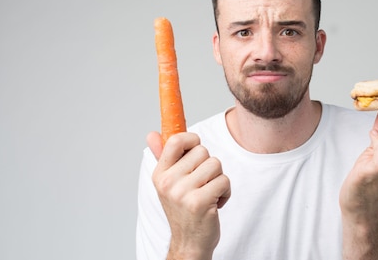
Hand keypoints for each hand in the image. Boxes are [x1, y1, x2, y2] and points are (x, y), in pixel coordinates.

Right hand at [147, 131, 230, 259]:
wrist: (189, 243)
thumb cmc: (183, 210)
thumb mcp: (168, 183)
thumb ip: (162, 156)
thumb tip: (152, 134)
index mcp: (160, 174)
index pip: (175, 141)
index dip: (192, 140)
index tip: (196, 150)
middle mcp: (168, 182)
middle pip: (203, 151)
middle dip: (209, 166)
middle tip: (202, 184)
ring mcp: (182, 193)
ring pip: (216, 164)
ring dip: (218, 179)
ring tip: (209, 193)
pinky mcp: (199, 202)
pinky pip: (224, 181)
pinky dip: (226, 192)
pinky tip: (215, 203)